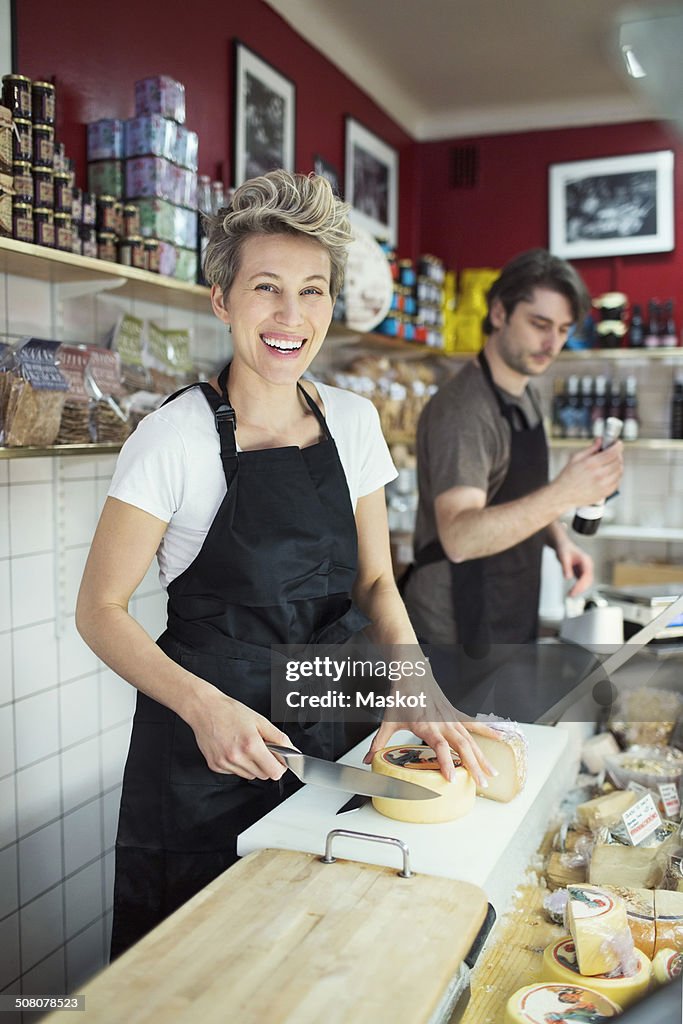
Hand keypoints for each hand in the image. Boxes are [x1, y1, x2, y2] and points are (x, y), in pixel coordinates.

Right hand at [185, 681, 293, 780]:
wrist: (205, 709)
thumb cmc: (231, 712)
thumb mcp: (260, 720)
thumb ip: (279, 738)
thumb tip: (292, 752)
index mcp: (251, 745)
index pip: (274, 772)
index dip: (280, 766)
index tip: (279, 760)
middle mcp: (236, 757)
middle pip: (263, 776)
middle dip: (266, 764)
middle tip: (261, 748)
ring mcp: (224, 763)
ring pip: (249, 775)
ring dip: (252, 765)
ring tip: (245, 746)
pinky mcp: (215, 766)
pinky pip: (235, 773)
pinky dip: (238, 764)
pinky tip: (233, 749)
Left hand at [362, 686, 501, 787]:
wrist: (412, 671)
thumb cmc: (401, 695)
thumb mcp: (388, 720)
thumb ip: (378, 743)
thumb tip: (368, 760)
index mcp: (425, 725)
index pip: (439, 746)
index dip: (446, 763)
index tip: (452, 778)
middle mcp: (442, 722)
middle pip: (461, 746)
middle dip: (473, 766)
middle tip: (481, 785)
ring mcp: (451, 717)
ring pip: (471, 738)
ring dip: (482, 756)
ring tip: (493, 773)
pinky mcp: (455, 712)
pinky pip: (473, 723)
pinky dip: (487, 730)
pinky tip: (500, 737)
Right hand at [553, 439, 623, 508]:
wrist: (563, 494)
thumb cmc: (568, 477)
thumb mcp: (576, 458)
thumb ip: (590, 448)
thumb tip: (600, 440)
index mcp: (591, 464)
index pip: (612, 452)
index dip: (618, 446)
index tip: (618, 444)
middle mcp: (598, 475)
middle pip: (617, 461)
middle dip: (618, 455)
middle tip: (614, 453)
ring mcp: (603, 485)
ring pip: (619, 472)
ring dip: (618, 465)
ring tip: (612, 463)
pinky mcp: (604, 493)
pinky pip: (617, 482)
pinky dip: (616, 476)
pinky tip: (610, 474)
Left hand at [554, 532, 593, 596]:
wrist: (563, 545)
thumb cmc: (564, 549)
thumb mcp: (563, 557)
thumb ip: (565, 567)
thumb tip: (567, 578)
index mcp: (586, 560)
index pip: (586, 575)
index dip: (581, 584)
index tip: (574, 591)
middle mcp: (588, 565)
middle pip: (588, 580)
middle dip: (580, 589)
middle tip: (571, 595)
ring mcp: (586, 569)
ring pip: (586, 582)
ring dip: (580, 589)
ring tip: (570, 595)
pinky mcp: (582, 572)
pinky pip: (582, 582)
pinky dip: (578, 587)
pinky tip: (572, 591)